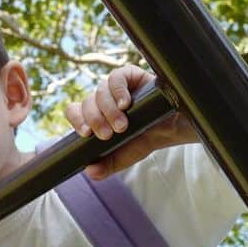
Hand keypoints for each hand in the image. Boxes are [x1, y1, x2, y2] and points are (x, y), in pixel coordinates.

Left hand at [65, 65, 194, 179]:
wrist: (173, 129)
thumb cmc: (145, 140)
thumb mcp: (124, 157)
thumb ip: (106, 166)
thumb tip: (90, 171)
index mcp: (95, 116)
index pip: (74, 111)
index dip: (76, 119)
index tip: (85, 133)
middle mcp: (102, 100)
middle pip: (87, 103)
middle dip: (95, 120)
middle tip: (108, 135)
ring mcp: (116, 87)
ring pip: (100, 91)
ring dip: (108, 110)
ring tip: (122, 126)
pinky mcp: (130, 76)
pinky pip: (116, 77)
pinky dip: (118, 91)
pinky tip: (125, 104)